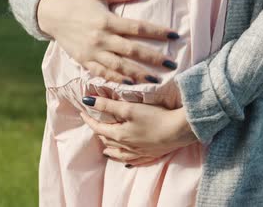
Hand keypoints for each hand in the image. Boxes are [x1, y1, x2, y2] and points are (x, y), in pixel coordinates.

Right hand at [37, 0, 180, 84]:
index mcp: (107, 20)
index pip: (138, 27)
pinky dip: (117, 80)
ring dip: (138, 74)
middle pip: (132, 50)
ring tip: (156, 81)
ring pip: (119, 66)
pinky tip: (131, 85)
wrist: (52, 15)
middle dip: (153, 58)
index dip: (157, 32)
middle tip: (172, 64)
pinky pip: (103, 73)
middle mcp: (101, 38)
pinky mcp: (84, 61)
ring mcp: (92, 52)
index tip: (175, 36)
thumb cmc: (79, 2)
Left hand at [79, 94, 198, 166]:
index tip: (83, 112)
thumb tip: (87, 101)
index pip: (98, 127)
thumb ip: (108, 105)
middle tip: (95, 124)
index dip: (89, 119)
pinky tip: (126, 161)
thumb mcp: (129, 108)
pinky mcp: (151, 154)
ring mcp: (139, 152)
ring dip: (110, 149)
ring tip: (105, 148)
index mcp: (119, 135)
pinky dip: (125, 159)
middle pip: (108, 140)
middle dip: (99, 131)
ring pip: (119, 153)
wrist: (179, 131)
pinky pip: (133, 160)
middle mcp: (127, 146)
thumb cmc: (155, 118)